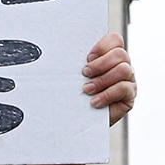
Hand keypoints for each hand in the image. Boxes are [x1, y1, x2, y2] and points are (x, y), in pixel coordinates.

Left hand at [15, 33, 136, 164]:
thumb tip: (35, 44)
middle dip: (101, 64)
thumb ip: (65, 61)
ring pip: (125, 70)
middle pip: (121, 54)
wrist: (73, 125)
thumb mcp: (66, 76)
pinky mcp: (129, 98)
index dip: (102, 45)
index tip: (86, 57)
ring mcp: (128, 81)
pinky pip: (125, 89)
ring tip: (86, 90)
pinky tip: (93, 102)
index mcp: (109, 55)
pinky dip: (108, 94)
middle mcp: (122, 66)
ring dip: (103, 79)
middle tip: (83, 73)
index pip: (114, 39)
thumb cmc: (68, 95)